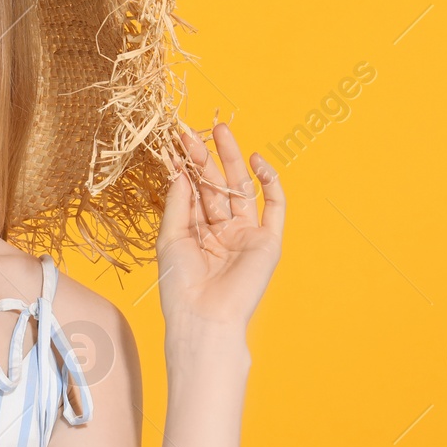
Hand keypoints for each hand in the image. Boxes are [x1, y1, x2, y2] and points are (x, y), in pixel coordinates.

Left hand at [156, 121, 284, 355]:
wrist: (203, 315)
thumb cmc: (181, 283)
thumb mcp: (171, 237)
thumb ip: (179, 202)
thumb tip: (181, 170)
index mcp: (198, 234)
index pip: (194, 193)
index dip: (186, 169)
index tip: (174, 144)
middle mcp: (223, 232)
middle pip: (217, 187)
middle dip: (206, 158)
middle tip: (192, 132)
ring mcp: (247, 235)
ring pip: (241, 190)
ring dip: (232, 160)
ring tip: (220, 131)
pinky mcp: (269, 241)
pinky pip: (275, 206)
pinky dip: (270, 182)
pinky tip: (256, 160)